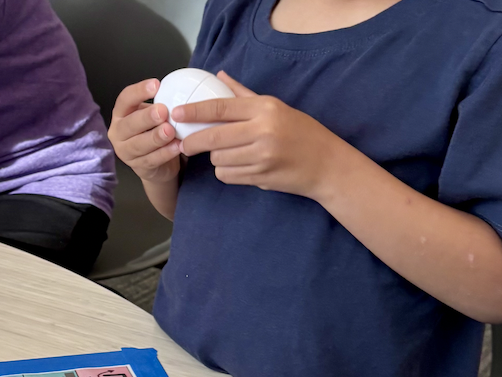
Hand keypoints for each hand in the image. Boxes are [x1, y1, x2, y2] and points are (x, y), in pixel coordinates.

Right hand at [107, 78, 180, 183]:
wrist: (157, 161)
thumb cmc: (154, 131)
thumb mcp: (153, 115)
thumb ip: (160, 105)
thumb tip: (178, 94)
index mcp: (121, 114)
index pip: (125, 99)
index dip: (139, 91)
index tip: (156, 85)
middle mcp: (118, 132)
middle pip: (129, 124)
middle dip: (146, 117)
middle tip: (162, 111)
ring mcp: (125, 151)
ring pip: (139, 144)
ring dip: (155, 137)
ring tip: (170, 131)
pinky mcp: (137, 166)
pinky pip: (151, 160)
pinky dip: (165, 153)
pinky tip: (177, 147)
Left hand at [176, 72, 346, 199]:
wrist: (325, 164)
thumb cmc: (300, 132)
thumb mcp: (275, 107)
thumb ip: (244, 94)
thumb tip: (220, 76)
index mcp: (264, 109)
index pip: (220, 107)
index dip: (194, 111)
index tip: (176, 114)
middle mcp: (263, 131)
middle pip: (213, 136)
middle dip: (193, 141)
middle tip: (183, 144)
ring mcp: (262, 156)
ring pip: (218, 158)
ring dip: (215, 157)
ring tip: (227, 153)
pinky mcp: (260, 177)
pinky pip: (227, 175)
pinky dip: (226, 172)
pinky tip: (237, 166)